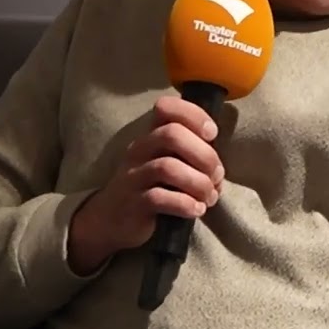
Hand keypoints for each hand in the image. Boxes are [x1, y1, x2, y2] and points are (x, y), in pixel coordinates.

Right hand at [68, 95, 224, 274]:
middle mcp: (140, 150)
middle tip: (216, 176)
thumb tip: (218, 169)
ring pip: (167, 167)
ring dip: (198, 182)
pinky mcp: (133, 203)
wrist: (110, 219)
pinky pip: (159, 198)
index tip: (212, 134)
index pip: (167, 108)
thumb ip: (190, 157)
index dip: (195, 115)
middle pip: (171, 135)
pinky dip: (185, 204)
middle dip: (203, 154)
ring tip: (209, 197)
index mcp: (150, 135)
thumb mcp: (166, 164)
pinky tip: (196, 210)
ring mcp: (133, 176)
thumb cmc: (148, 188)